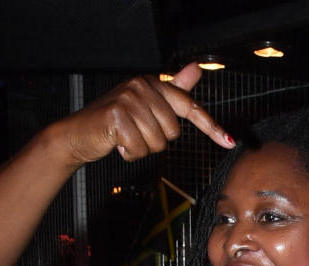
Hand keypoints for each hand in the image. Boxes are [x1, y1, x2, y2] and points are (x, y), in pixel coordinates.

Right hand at [58, 62, 233, 166]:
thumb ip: (173, 90)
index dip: (211, 127)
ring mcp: (129, 100)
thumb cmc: (114, 122)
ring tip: (124, 137)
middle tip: (135, 133)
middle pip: (173, 132)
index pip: (189, 107)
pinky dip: (129, 153)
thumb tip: (197, 69)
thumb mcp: (146, 105)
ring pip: (158, 143)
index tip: (230, 142)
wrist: (78, 135)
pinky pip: (140, 149)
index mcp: (152, 84)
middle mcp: (141, 87)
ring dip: (142, 148)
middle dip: (155, 140)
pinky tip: (116, 143)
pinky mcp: (117, 117)